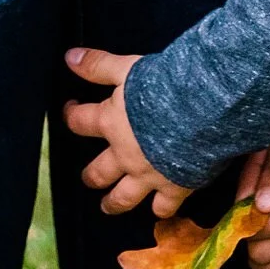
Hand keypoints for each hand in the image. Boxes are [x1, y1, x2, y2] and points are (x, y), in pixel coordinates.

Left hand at [63, 48, 192, 218]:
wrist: (202, 112)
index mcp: (111, 123)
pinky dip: (161, 210)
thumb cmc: (163, 86)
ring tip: (107, 207)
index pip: (80, 121)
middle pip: (99, 172)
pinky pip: (164, 207)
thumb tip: (68, 57)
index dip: (71, 115)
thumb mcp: (127, 68)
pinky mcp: (175, 188)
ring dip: (114, 203)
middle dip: (91, 176)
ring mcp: (148, 176)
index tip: (69, 110)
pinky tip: (159, 211)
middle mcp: (125, 155)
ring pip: (125, 197)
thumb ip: (98, 65)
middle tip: (88, 179)